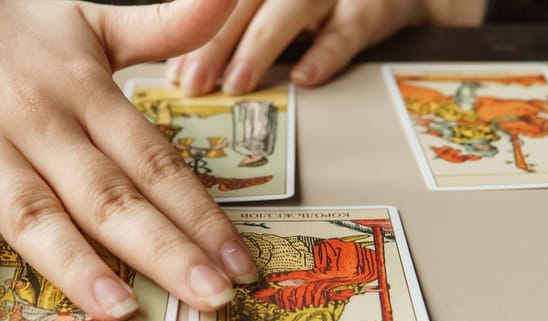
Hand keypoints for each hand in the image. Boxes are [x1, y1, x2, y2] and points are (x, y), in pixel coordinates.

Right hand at [0, 0, 258, 320]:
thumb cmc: (8, 24)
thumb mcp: (91, 21)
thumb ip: (163, 26)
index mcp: (87, 95)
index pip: (154, 164)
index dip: (200, 215)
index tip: (239, 263)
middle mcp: (40, 123)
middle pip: (109, 196)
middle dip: (163, 249)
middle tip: (210, 296)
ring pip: (33, 211)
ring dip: (76, 263)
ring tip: (118, 307)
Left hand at [167, 0, 423, 95]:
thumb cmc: (316, 9)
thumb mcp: (268, 9)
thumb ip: (233, 30)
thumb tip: (185, 71)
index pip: (220, 5)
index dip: (194, 36)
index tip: (177, 74)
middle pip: (245, 3)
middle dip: (216, 44)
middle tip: (196, 85)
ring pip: (291, 8)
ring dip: (260, 46)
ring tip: (237, 84)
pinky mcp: (370, 9)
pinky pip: (347, 30)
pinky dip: (325, 54)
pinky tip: (304, 79)